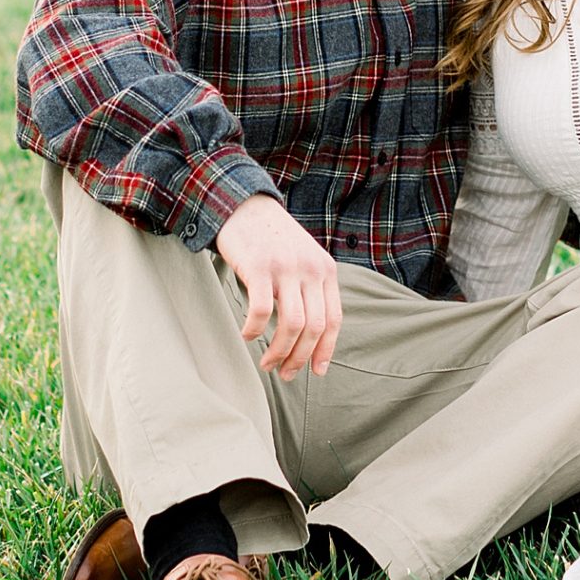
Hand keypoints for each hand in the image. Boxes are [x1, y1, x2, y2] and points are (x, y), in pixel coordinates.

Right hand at [215, 195, 342, 378]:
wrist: (245, 206)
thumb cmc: (273, 240)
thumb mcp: (304, 259)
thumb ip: (312, 289)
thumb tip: (312, 336)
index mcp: (326, 270)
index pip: (334, 320)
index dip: (326, 350)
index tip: (317, 372)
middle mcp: (311, 269)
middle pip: (314, 328)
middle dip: (300, 358)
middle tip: (286, 374)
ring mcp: (286, 268)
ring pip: (292, 324)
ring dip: (279, 352)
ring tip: (267, 363)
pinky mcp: (259, 267)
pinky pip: (262, 310)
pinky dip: (254, 329)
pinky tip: (247, 335)